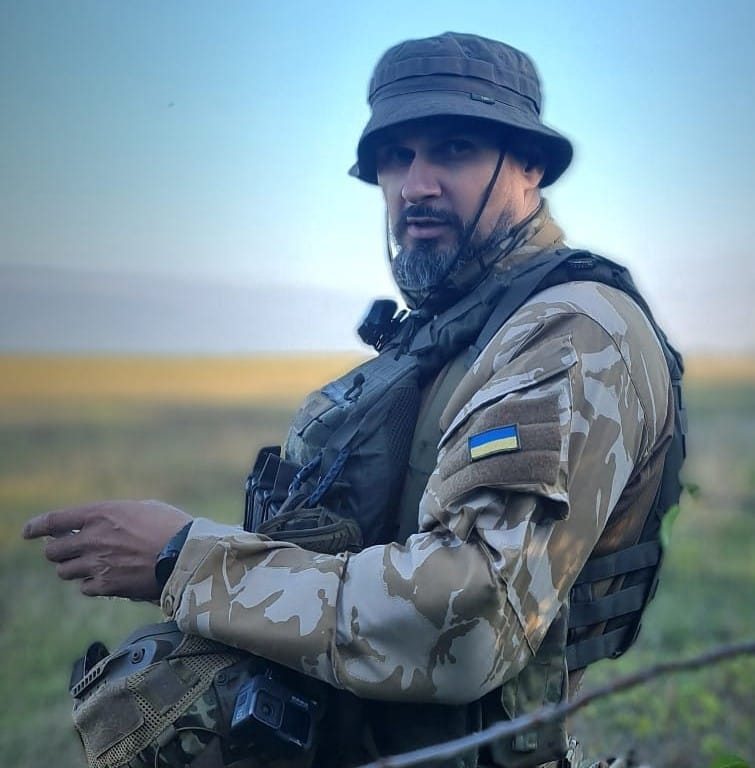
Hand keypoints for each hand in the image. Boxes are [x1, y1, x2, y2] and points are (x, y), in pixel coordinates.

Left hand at [22, 500, 191, 600]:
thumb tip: (101, 523)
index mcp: (101, 514)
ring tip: (92, 565)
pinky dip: (92, 584)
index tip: (28, 532)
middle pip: (53, 551)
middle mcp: (93, 539)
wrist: (187, 555)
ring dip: (74, 568)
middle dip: (58, 551)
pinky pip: (85, 588)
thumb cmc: (171, 526)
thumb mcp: (143, 508)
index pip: (54, 521)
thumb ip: (115, 515)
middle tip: (69, 551)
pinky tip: (108, 578)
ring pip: (65, 571)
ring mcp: (97, 564)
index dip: (37, 527)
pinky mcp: (107, 586)